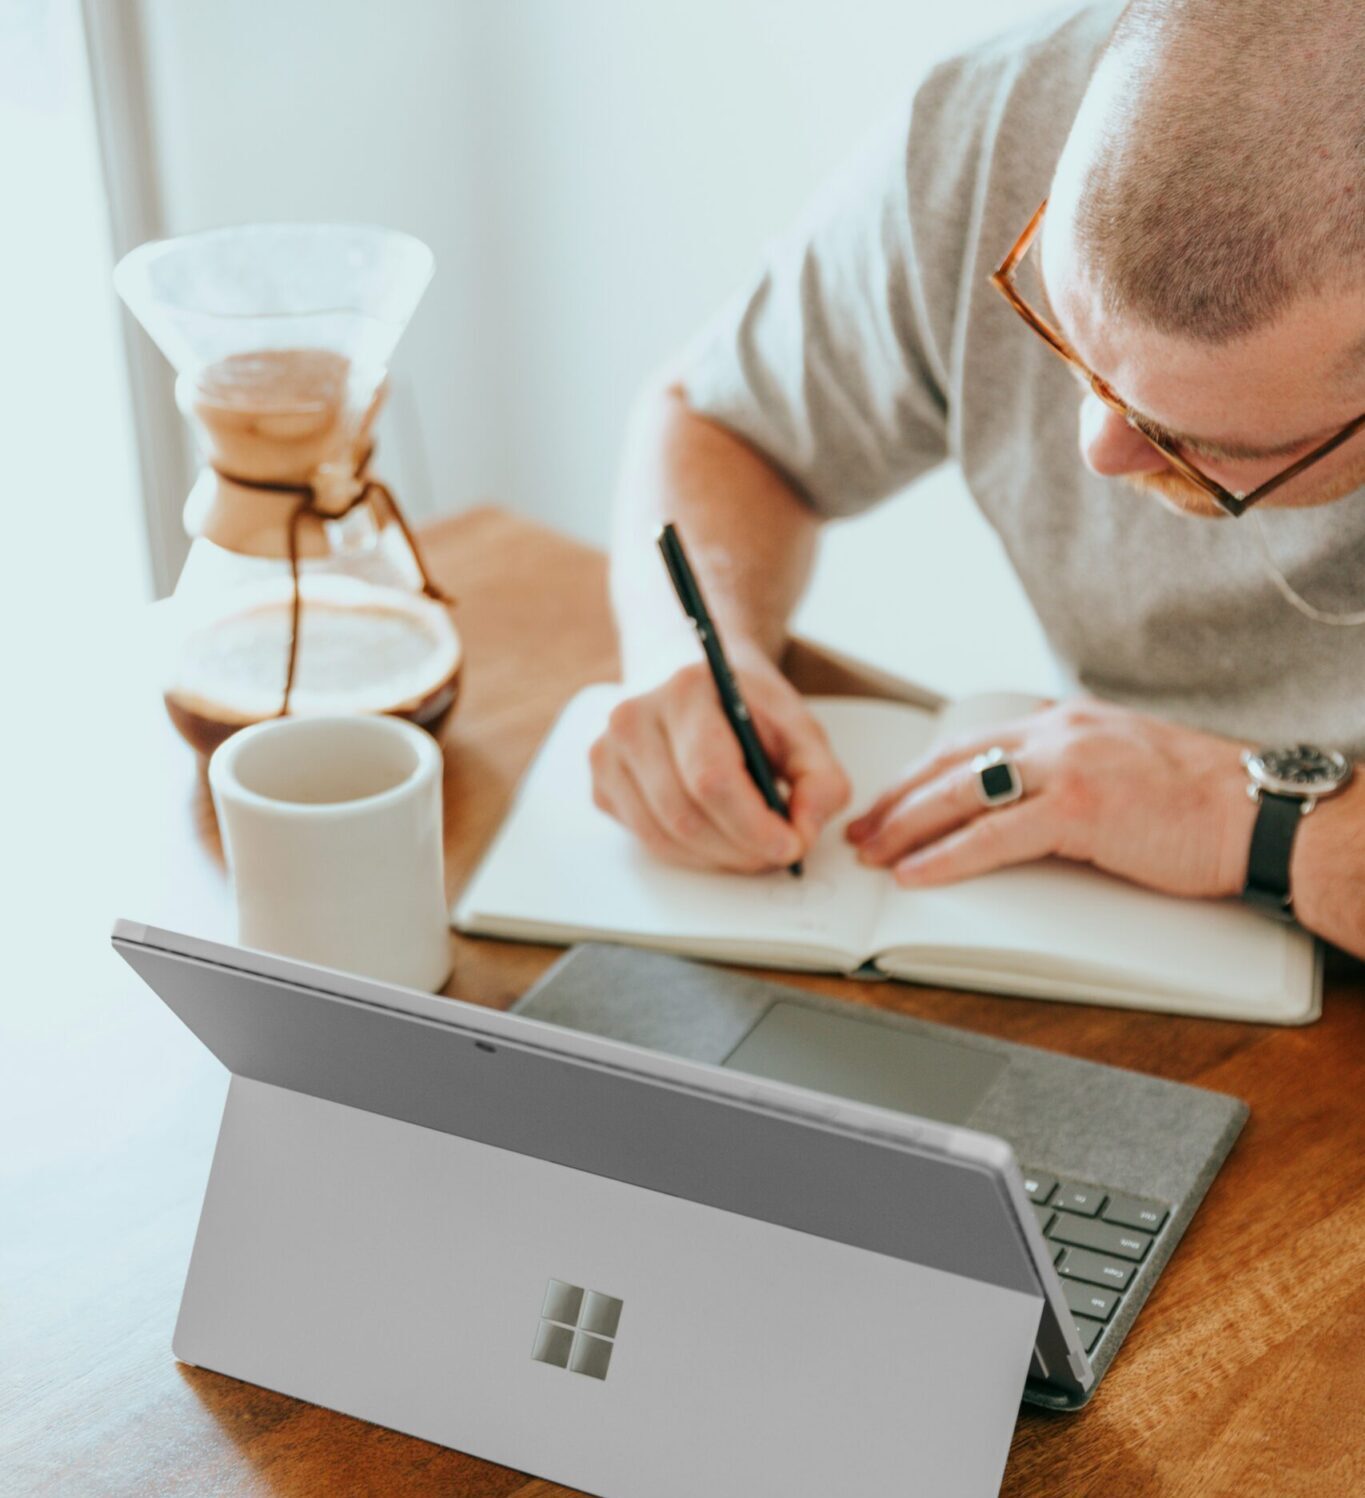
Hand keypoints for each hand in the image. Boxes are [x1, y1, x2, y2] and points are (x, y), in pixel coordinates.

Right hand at [589, 659, 851, 870]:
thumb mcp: (802, 732)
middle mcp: (634, 718)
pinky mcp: (602, 786)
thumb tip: (804, 831)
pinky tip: (717, 832)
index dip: (754, 826)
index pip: (712, 779)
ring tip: (752, 846)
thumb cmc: (750, 712)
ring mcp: (608, 754)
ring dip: (718, 857)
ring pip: (664, 838)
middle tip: (779, 853)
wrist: (699, 689)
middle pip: (686, 816)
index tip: (792, 846)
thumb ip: (820, 780)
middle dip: (741, 850)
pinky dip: (691, 853)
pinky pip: (648, 842)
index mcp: (686, 691)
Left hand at [846, 698, 1257, 897]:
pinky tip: (915, 873)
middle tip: (860, 830)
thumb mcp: (1121, 765)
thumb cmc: (1201, 800)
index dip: (922, 775)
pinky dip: (946, 856)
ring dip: (906, 827)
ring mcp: (1067, 766)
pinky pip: (992, 835)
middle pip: (951, 763)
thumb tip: (1021, 804)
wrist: (1258, 812)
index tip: (890, 800)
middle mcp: (1058, 733)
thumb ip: (1069, 772)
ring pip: (960, 794)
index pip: (971, 743)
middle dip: (898, 800)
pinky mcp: (1079, 808)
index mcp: (1066, 722)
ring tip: (872, 853)